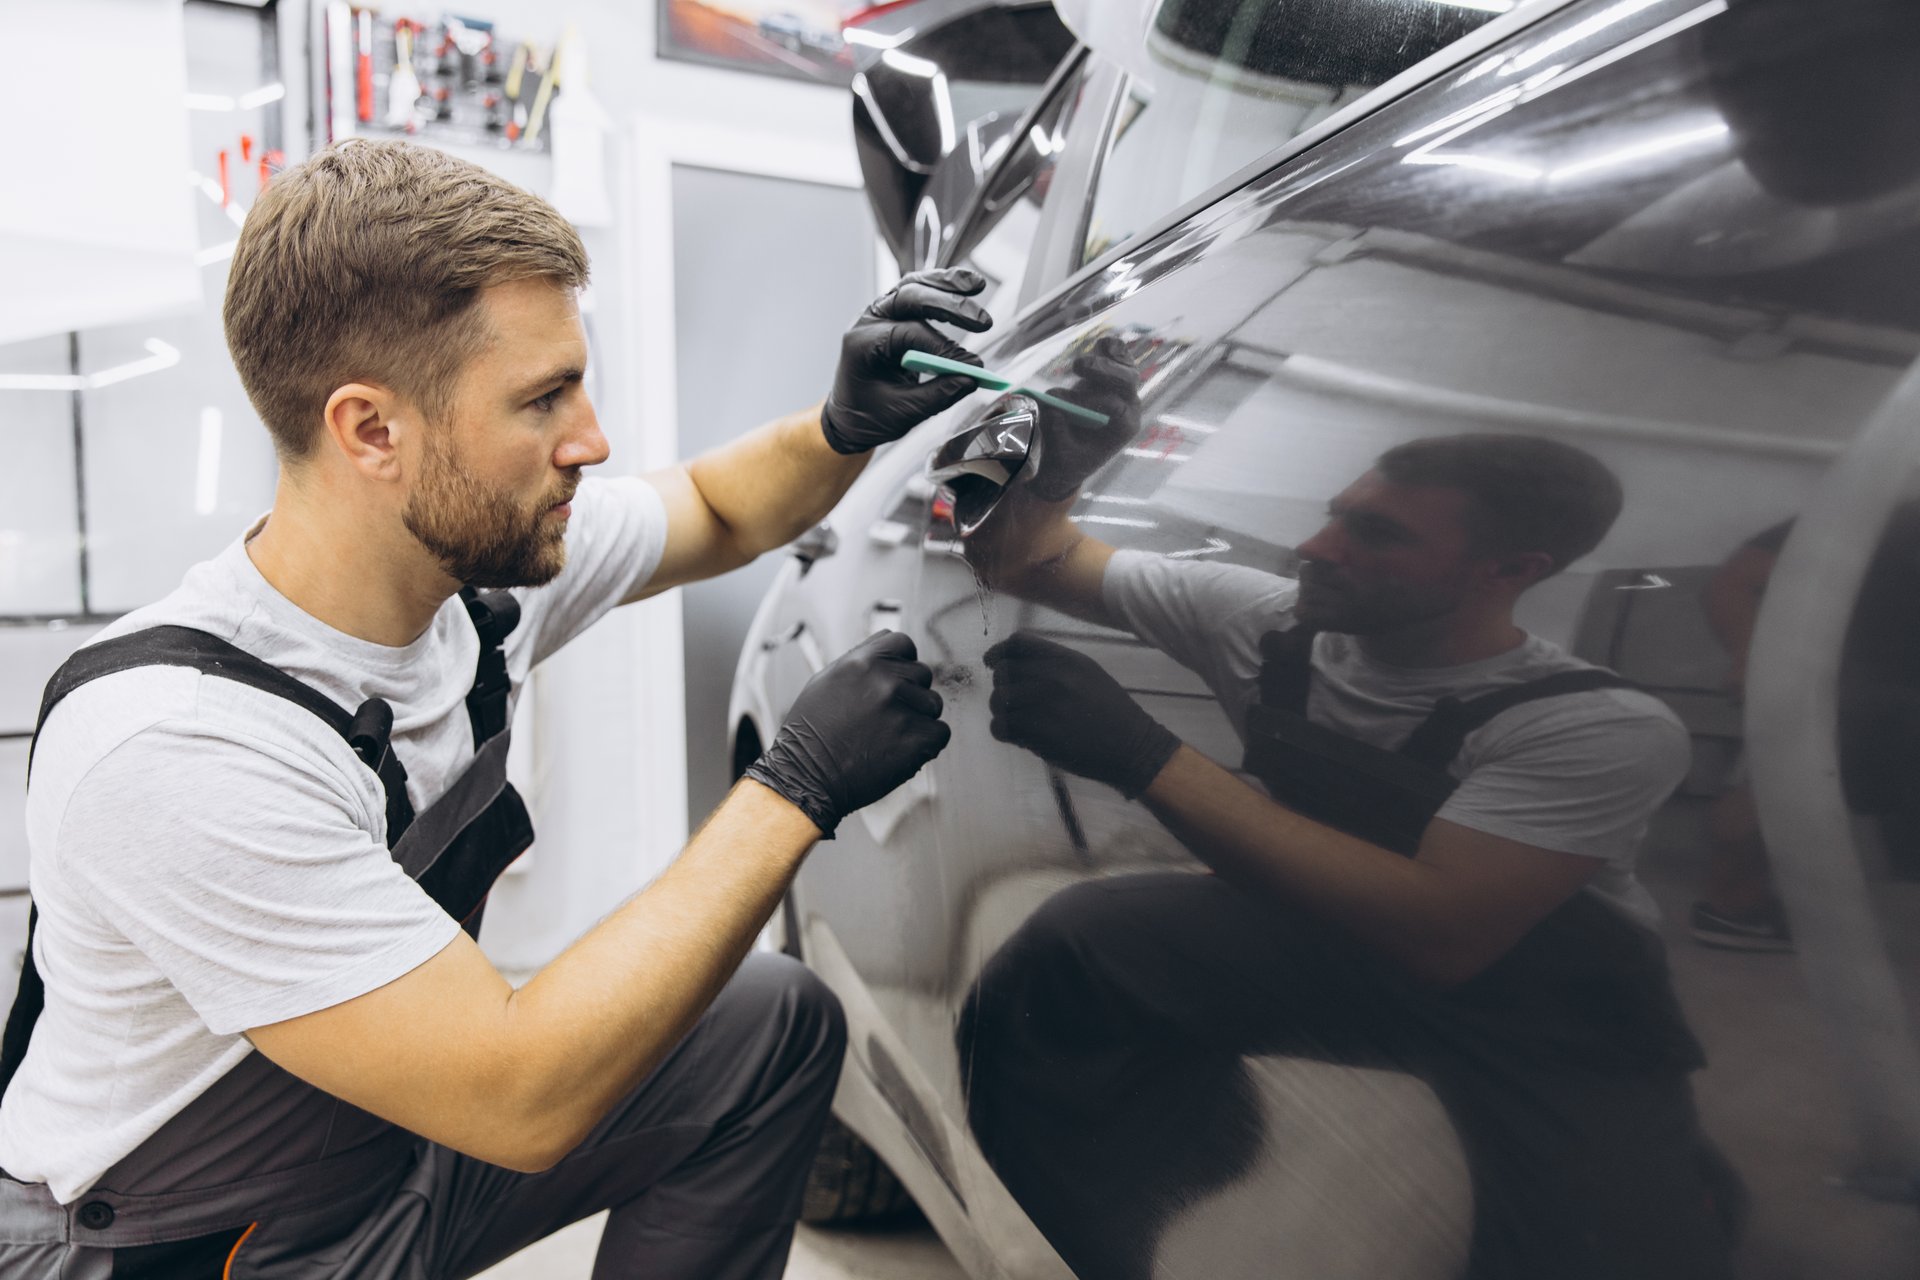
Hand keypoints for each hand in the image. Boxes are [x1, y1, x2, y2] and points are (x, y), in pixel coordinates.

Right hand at [745, 631, 951, 835]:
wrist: (806, 778)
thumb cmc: (810, 732)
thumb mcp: (825, 681)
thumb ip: (860, 659)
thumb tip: (888, 644)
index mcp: (862, 662)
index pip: (903, 643)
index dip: (901, 662)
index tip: (894, 681)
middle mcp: (885, 682)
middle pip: (922, 674)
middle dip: (909, 693)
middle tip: (884, 718)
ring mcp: (902, 711)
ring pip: (933, 704)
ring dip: (919, 719)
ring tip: (889, 736)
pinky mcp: (916, 741)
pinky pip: (940, 733)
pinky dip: (926, 745)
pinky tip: (901, 751)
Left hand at [821, 268, 993, 453]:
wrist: (850, 417)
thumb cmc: (868, 415)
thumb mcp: (902, 413)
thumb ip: (938, 395)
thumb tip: (971, 379)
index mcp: (863, 343)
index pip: (909, 334)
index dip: (944, 348)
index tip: (971, 366)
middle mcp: (869, 321)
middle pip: (910, 297)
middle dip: (949, 306)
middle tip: (982, 322)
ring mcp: (881, 314)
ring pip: (914, 285)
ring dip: (946, 284)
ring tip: (976, 285)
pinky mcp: (894, 315)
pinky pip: (918, 292)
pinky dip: (941, 289)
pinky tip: (965, 288)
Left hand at [985, 631, 1178, 797]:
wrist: (1132, 747)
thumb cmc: (1111, 711)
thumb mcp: (1088, 673)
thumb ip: (1055, 663)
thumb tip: (1015, 662)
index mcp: (1067, 659)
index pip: (1018, 643)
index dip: (1000, 652)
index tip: (993, 663)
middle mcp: (1054, 677)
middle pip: (1003, 672)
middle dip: (1001, 686)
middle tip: (1010, 700)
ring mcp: (1046, 705)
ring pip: (998, 700)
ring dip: (1001, 711)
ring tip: (1017, 720)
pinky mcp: (1040, 734)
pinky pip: (1001, 726)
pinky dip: (1003, 731)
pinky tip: (1018, 735)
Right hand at [1026, 336, 1141, 501]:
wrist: (1069, 457)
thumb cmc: (1068, 459)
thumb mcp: (1060, 453)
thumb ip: (1058, 432)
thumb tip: (1054, 409)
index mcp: (1123, 428)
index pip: (1114, 407)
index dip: (1089, 400)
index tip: (1060, 400)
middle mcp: (1128, 407)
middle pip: (1126, 382)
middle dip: (1104, 370)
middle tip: (1077, 366)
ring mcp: (1120, 391)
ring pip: (1124, 367)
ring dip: (1109, 356)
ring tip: (1096, 346)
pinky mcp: (1109, 379)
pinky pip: (1117, 359)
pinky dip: (1111, 349)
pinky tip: (1102, 343)